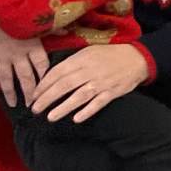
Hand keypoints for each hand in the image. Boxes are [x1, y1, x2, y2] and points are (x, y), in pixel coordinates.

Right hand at [0, 13, 50, 107]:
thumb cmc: (13, 13)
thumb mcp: (34, 20)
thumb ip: (51, 28)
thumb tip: (67, 31)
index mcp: (32, 46)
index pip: (42, 66)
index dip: (47, 79)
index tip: (51, 89)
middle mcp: (17, 54)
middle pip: (25, 77)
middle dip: (30, 93)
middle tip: (32, 106)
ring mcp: (1, 56)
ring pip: (7, 78)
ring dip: (10, 92)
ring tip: (13, 104)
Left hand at [30, 43, 150, 123]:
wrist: (137, 58)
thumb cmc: (110, 54)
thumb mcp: (89, 51)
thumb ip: (72, 62)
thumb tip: (52, 75)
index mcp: (81, 59)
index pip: (57, 72)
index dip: (44, 84)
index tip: (34, 94)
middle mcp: (90, 71)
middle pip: (64, 85)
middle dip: (47, 98)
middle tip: (35, 108)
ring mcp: (101, 82)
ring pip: (79, 96)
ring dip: (63, 107)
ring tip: (50, 117)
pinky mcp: (112, 92)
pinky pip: (98, 103)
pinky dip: (87, 111)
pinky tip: (76, 119)